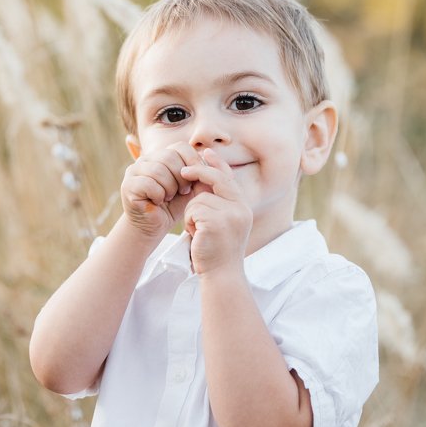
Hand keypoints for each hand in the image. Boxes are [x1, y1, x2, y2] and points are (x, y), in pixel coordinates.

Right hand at [120, 142, 202, 239]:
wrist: (154, 226)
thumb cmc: (174, 206)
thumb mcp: (192, 188)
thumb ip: (200, 174)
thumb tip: (208, 158)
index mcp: (162, 155)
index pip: (180, 147)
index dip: (193, 162)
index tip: (195, 181)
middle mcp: (146, 159)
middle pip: (169, 156)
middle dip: (181, 177)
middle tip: (182, 192)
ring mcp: (134, 171)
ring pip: (158, 169)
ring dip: (170, 187)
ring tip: (169, 197)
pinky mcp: (127, 185)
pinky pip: (148, 183)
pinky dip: (158, 195)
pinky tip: (158, 202)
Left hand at [180, 148, 252, 274]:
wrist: (221, 274)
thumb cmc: (217, 250)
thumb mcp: (221, 222)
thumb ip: (216, 201)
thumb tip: (200, 177)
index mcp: (243, 206)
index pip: (229, 177)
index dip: (217, 163)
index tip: (205, 152)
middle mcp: (240, 208)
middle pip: (217, 179)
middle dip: (198, 172)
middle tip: (183, 171)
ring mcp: (230, 215)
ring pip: (199, 198)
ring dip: (192, 214)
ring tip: (198, 231)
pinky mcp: (216, 222)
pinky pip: (193, 210)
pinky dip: (189, 222)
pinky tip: (196, 235)